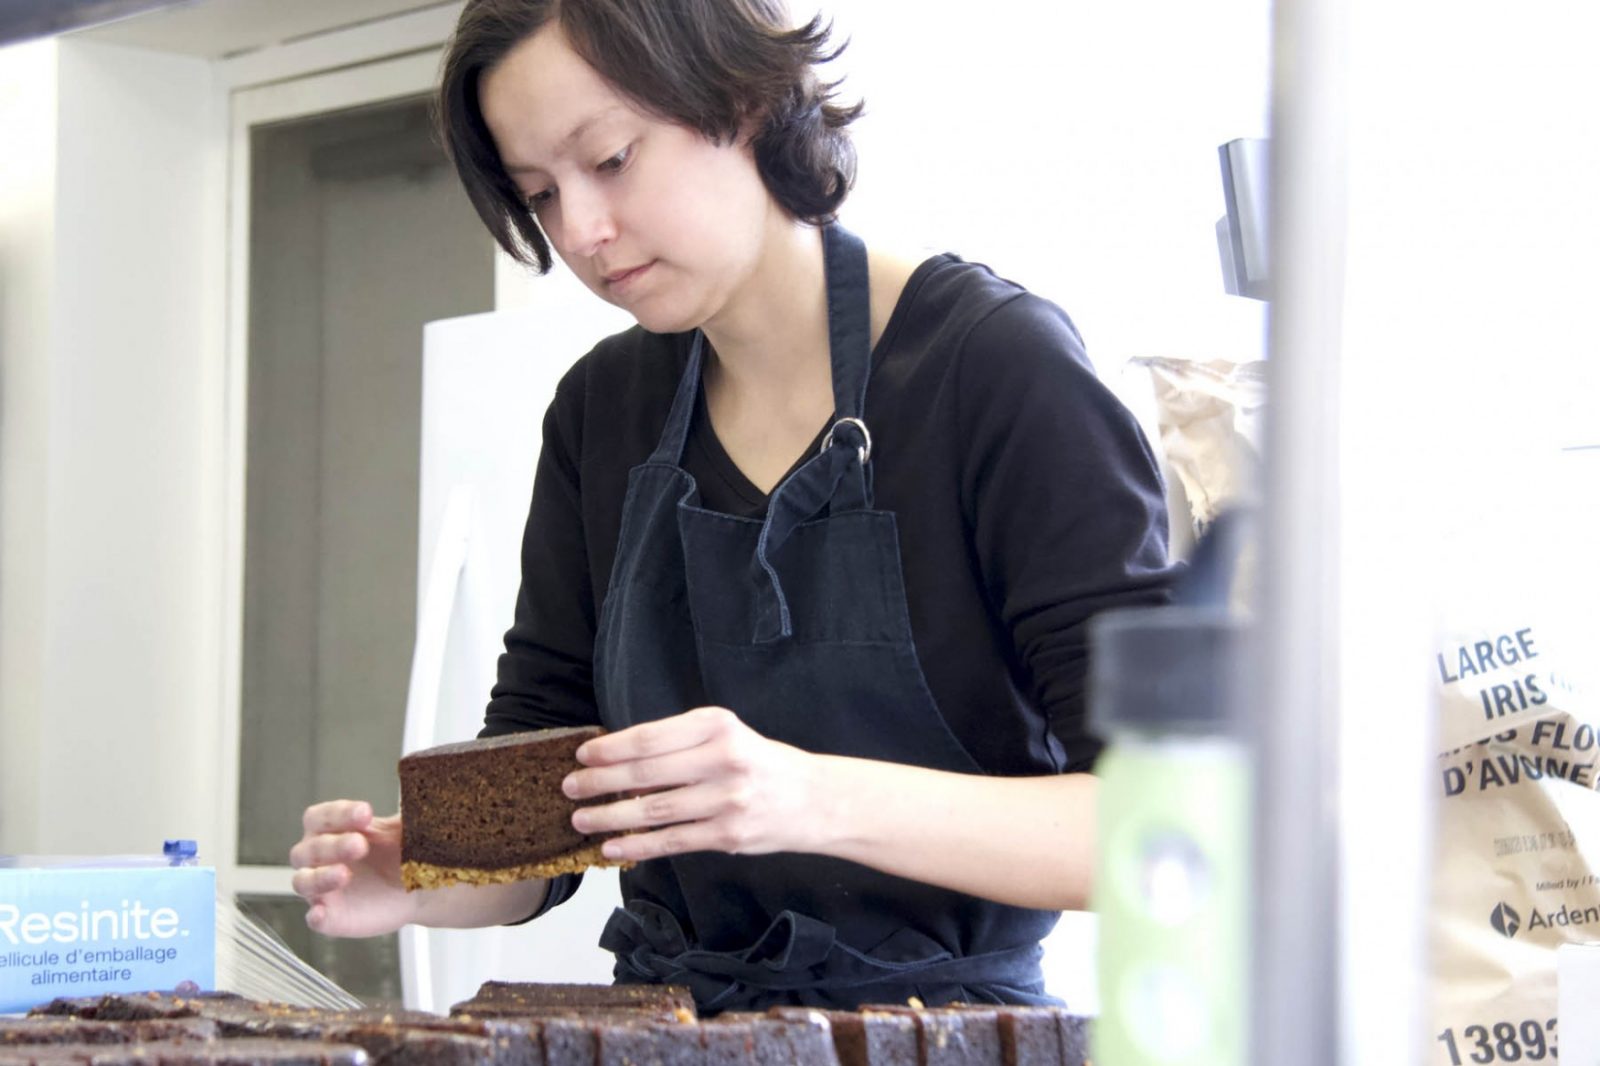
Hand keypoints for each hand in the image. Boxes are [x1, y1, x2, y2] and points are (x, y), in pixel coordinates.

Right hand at [289, 800, 414, 936]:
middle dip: (333, 845)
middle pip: (309, 848)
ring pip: (303, 882)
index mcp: (333, 830)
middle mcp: (320, 858)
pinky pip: (315, 919)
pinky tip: (322, 914)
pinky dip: (316, 917)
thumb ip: (405, 810)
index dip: (338, 814)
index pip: (319, 817)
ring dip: (320, 877)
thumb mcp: (405, 829)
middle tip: (360, 844)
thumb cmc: (401, 853)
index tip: (366, 813)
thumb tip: (421, 785)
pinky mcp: (331, 917)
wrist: (419, 890)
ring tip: (344, 875)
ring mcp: (322, 890)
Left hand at [564, 707, 827, 862]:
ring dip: (610, 817)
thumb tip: (617, 758)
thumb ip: (680, 743)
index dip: (611, 748)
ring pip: (654, 810)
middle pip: (647, 773)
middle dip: (601, 782)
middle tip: (570, 788)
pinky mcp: (728, 835)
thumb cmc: (760, 763)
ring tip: (582, 819)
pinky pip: (672, 841)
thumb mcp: (726, 736)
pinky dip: (637, 846)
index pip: (651, 737)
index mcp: (717, 726)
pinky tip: (612, 847)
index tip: (583, 755)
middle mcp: (723, 760)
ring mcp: (727, 800)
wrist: (813, 800)